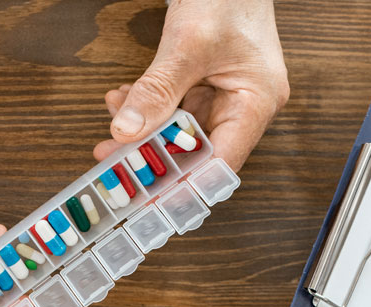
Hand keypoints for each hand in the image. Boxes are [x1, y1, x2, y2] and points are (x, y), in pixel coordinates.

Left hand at [95, 0, 288, 170]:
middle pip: (199, 150)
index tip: (148, 197)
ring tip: (114, 124)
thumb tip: (127, 130)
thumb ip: (157, 90)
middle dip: (154, 155)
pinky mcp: (211, 85)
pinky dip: (151, 107)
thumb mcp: (187, 45)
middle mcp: (246, 105)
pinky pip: (178, 108)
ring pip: (182, 130)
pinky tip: (126, 100)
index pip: (220, 163)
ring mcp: (228, 95)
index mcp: (257, 102)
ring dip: (146, 129)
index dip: (184, 185)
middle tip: (114, 161)